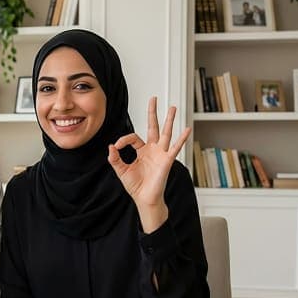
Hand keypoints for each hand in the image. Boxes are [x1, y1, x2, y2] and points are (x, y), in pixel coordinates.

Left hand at [107, 97, 189, 230]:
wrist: (144, 199)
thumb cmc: (135, 186)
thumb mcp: (121, 170)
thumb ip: (115, 158)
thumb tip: (110, 146)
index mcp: (142, 151)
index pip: (133, 137)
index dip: (123, 140)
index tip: (116, 147)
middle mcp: (152, 149)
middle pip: (153, 127)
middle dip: (153, 113)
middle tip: (154, 99)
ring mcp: (161, 153)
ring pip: (165, 133)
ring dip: (169, 120)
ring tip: (172, 107)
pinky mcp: (166, 160)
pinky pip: (175, 148)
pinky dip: (182, 139)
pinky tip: (187, 129)